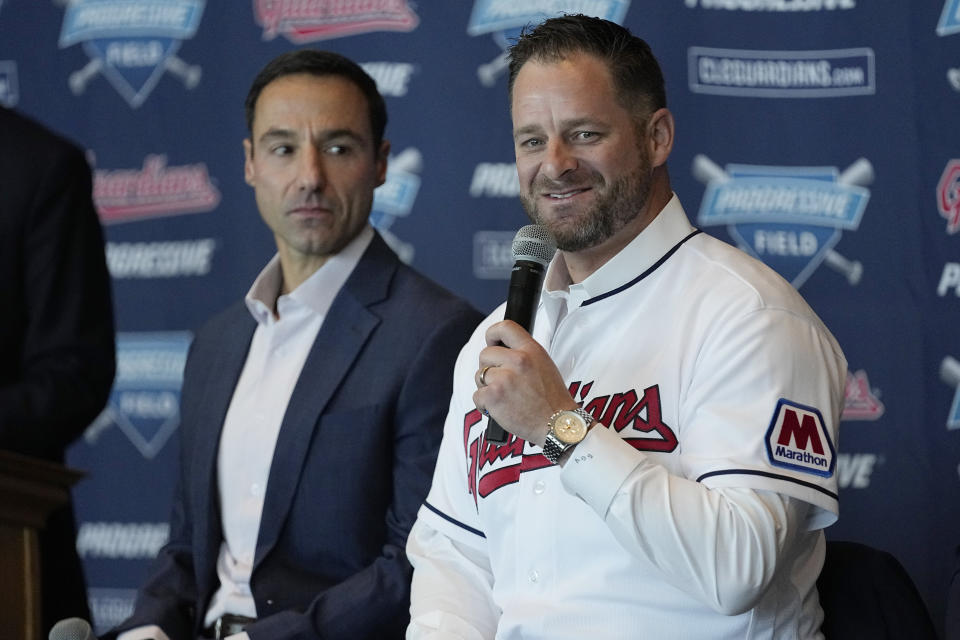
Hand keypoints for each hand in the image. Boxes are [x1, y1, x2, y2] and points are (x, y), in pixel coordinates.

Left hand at [472, 320, 577, 445]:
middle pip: (485, 354)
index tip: (491, 342)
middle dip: (488, 368)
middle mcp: (517, 361)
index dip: (492, 334)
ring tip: (504, 397)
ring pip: (479, 376)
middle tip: (500, 381)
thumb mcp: (544, 365)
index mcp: (531, 350)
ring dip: (487, 387)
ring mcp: (504, 379)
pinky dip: (484, 405)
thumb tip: (500, 350)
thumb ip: (523, 354)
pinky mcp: (494, 396)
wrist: (557, 424)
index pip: (505, 327)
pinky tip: (499, 409)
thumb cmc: (551, 398)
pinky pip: (477, 396)